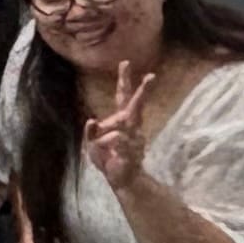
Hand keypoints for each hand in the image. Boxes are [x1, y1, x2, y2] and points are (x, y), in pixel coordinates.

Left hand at [84, 60, 150, 192]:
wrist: (122, 180)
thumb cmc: (107, 158)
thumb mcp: (92, 143)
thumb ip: (91, 131)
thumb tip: (91, 119)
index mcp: (121, 121)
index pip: (122, 97)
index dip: (123, 81)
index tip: (125, 62)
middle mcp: (132, 127)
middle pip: (137, 107)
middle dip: (143, 92)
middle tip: (152, 75)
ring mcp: (135, 140)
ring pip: (118, 130)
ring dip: (104, 141)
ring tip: (106, 152)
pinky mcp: (134, 153)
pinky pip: (121, 145)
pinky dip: (112, 148)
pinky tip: (116, 154)